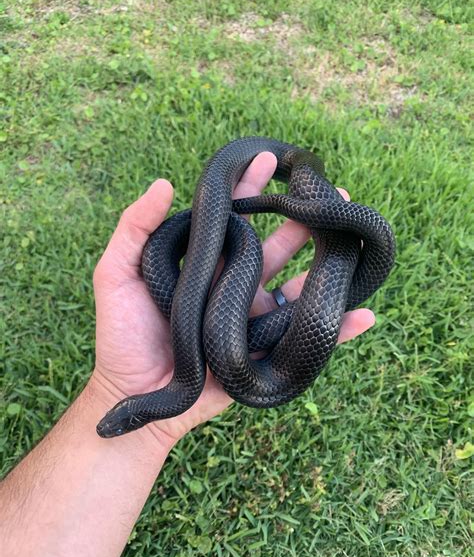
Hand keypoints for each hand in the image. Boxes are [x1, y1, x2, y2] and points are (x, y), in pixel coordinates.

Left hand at [91, 153, 374, 446]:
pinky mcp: (264, 351)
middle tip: (329, 194)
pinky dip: (338, 328)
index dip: (251, 189)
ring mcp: (252, 319)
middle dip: (301, 219)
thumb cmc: (122, 338)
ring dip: (326, 262)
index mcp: (205, 267)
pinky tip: (364, 311)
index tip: (271, 160)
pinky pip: (303, 337)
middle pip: (275, 247)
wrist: (139, 396)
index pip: (234, 220)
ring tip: (350, 238)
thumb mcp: (116, 277)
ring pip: (297, 285)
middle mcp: (233, 288)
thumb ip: (133, 231)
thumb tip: (163, 183)